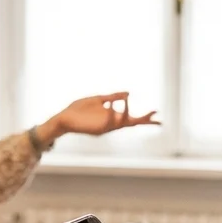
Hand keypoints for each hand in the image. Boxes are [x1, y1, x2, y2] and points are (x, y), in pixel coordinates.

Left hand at [34, 92, 158, 144]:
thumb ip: (113, 96)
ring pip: (121, 123)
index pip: (131, 117)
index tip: (158, 113)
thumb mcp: (98, 99)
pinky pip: (108, 121)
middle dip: (143, 120)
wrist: (63, 118)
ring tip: (127, 100)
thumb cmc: (79, 110)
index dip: (145, 117)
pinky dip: (112, 112)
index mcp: (113, 117)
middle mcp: (111, 124)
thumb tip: (127, 93)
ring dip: (126, 112)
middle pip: (131, 123)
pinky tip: (111, 103)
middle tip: (156, 116)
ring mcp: (105, 127)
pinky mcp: (97, 128)